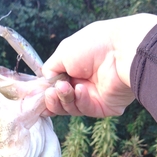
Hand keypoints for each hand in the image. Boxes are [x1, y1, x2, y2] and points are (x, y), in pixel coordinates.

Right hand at [42, 13, 156, 117]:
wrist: (122, 52)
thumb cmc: (94, 45)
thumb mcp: (63, 52)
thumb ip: (50, 69)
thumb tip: (45, 82)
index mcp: (75, 68)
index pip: (55, 86)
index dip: (45, 92)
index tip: (35, 96)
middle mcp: (83, 83)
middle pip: (60, 101)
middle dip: (52, 98)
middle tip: (50, 92)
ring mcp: (93, 96)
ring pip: (70, 108)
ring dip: (63, 99)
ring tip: (63, 88)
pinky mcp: (103, 108)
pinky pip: (85, 110)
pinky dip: (80, 100)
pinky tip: (81, 89)